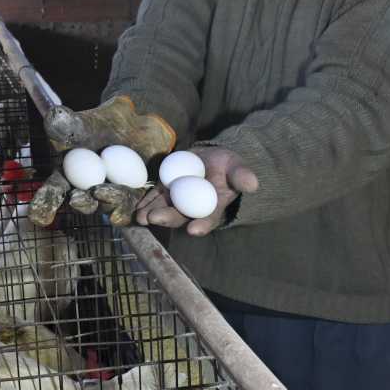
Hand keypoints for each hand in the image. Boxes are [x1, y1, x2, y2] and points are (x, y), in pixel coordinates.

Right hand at [27, 96, 175, 226]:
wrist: (132, 124)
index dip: (45, 204)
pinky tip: (122, 212)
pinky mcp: (132, 197)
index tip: (38, 217)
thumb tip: (54, 115)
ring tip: (100, 192)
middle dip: (78, 204)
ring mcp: (109, 198)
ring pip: (105, 205)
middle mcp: (86, 193)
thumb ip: (67, 123)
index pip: (53, 193)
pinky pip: (128, 206)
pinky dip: (124, 210)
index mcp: (66, 178)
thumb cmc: (98, 125)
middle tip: (76, 199)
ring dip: (104, 202)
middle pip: (80, 203)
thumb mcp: (82, 123)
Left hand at [134, 146, 258, 235]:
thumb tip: (253, 184)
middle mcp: (193, 207)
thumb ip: (241, 176)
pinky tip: (136, 206)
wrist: (212, 159)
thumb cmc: (228, 167)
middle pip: (180, 215)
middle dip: (168, 218)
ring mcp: (177, 199)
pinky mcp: (165, 190)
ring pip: (164, 208)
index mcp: (213, 206)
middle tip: (155, 218)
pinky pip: (153, 197)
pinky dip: (145, 201)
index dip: (202, 224)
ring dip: (151, 212)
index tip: (194, 229)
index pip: (208, 218)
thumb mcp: (237, 168)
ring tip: (141, 217)